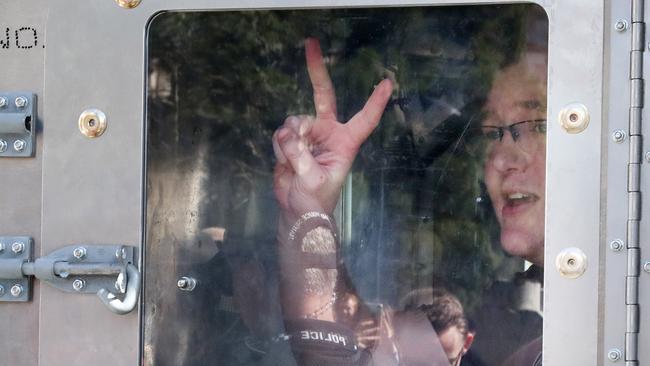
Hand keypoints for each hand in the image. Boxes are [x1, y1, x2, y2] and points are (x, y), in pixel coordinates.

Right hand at [273, 38, 392, 219]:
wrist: (297, 211)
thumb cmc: (315, 200)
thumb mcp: (313, 180)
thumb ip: (300, 156)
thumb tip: (287, 134)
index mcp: (345, 143)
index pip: (365, 118)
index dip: (376, 100)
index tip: (388, 81)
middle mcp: (328, 133)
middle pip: (323, 95)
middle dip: (317, 70)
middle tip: (311, 43)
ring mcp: (308, 135)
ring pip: (294, 121)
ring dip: (289, 139)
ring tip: (292, 163)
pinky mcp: (290, 140)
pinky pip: (280, 134)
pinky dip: (279, 148)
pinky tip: (285, 164)